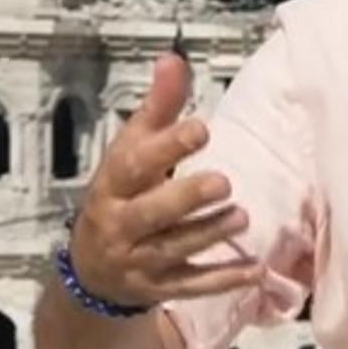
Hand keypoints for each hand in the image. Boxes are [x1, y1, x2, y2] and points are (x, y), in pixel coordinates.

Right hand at [68, 53, 264, 308]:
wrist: (92, 272)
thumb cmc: (120, 197)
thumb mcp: (130, 153)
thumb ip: (157, 109)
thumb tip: (173, 60)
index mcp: (112, 186)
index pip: (134, 165)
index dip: (165, 147)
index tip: (201, 128)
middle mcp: (121, 225)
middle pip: (151, 213)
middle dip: (185, 198)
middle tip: (223, 181)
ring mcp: (139, 261)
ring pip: (174, 250)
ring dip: (209, 234)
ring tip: (241, 216)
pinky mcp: (160, 288)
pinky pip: (192, 286)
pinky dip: (223, 280)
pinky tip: (255, 270)